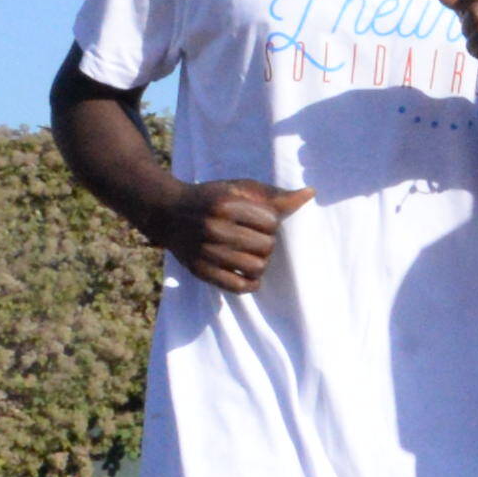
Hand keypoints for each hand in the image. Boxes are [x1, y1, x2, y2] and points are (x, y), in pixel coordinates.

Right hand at [167, 178, 290, 295]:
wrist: (167, 212)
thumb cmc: (211, 198)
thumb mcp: (238, 190)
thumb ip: (273, 195)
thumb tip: (310, 194)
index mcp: (225, 205)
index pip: (271, 222)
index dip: (270, 223)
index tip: (258, 221)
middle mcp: (213, 228)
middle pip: (266, 246)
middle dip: (266, 243)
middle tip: (253, 239)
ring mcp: (205, 251)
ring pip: (256, 267)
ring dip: (260, 263)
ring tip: (251, 255)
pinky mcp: (200, 270)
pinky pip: (237, 287)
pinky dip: (250, 283)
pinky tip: (248, 275)